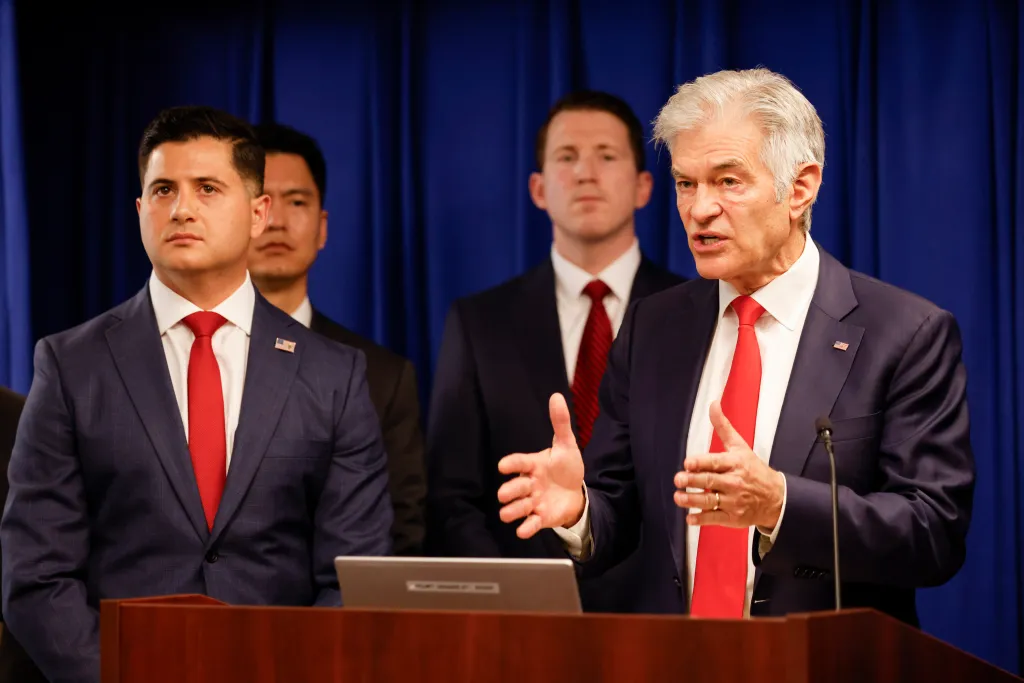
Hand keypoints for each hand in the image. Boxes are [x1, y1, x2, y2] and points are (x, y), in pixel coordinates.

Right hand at [496, 393, 585, 538]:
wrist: (575, 493)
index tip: (503, 466)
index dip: (511, 464)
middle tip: (505, 494)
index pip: (519, 462)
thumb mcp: (566, 445)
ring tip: (507, 513)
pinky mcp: (540, 517)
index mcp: (533, 465)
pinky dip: (526, 528)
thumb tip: (556, 396)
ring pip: (518, 507)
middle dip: (509, 491)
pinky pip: (530, 523)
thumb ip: (560, 423)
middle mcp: (529, 483)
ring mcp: (533, 501)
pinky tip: (523, 530)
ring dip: (512, 510)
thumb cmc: (566, 467)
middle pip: (515, 487)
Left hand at [673, 400, 784, 528]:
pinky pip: (714, 518)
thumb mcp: (740, 446)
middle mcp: (734, 482)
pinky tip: (690, 517)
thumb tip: (713, 404)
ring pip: (710, 501)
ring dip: (692, 500)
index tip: (688, 463)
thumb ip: (723, 426)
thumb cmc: (754, 470)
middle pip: (710, 481)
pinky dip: (701, 519)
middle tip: (678, 479)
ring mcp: (733, 501)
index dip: (701, 463)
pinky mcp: (733, 517)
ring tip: (678, 497)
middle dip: (693, 480)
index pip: (716, 462)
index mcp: (735, 463)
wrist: (777, 498)